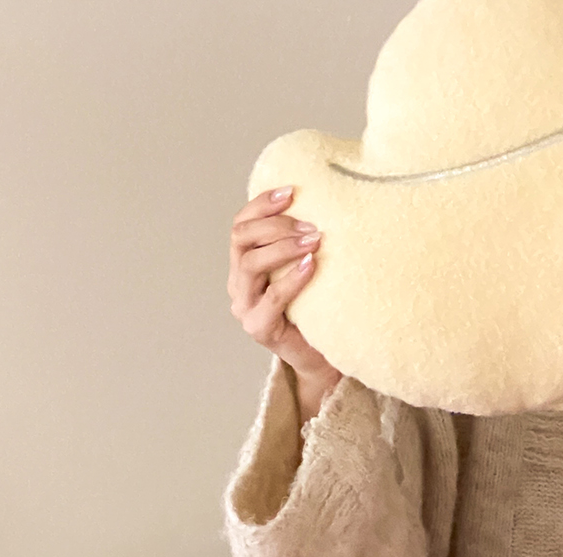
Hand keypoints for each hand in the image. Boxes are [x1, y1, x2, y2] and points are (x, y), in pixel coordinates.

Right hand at [228, 188, 341, 394]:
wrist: (322, 358)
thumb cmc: (316, 310)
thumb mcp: (305, 270)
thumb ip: (300, 244)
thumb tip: (324, 202)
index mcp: (243, 264)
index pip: (241, 224)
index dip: (261, 204)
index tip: (291, 191)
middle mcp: (238, 284)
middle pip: (241, 238)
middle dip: (275, 225)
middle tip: (310, 225)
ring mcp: (244, 307)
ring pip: (251, 264)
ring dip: (283, 247)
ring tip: (313, 241)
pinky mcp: (258, 328)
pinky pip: (273, 297)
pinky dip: (293, 278)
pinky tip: (312, 266)